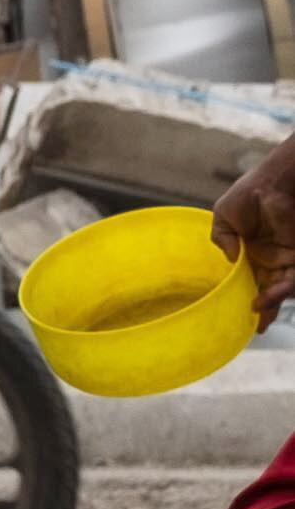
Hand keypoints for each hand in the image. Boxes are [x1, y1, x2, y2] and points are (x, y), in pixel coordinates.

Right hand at [215, 137, 294, 318]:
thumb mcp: (223, 217)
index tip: (242, 316)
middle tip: (257, 326)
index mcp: (252, 252)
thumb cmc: (247, 195)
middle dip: (265, 308)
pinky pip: (293, 277)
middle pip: (268, 288)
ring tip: (260, 310)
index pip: (251, 280)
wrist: (272, 182)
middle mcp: (271, 258)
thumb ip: (221, 238)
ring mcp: (286, 257)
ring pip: (282, 286)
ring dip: (273, 300)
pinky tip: (272, 294)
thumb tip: (230, 258)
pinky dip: (284, 289)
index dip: (247, 296)